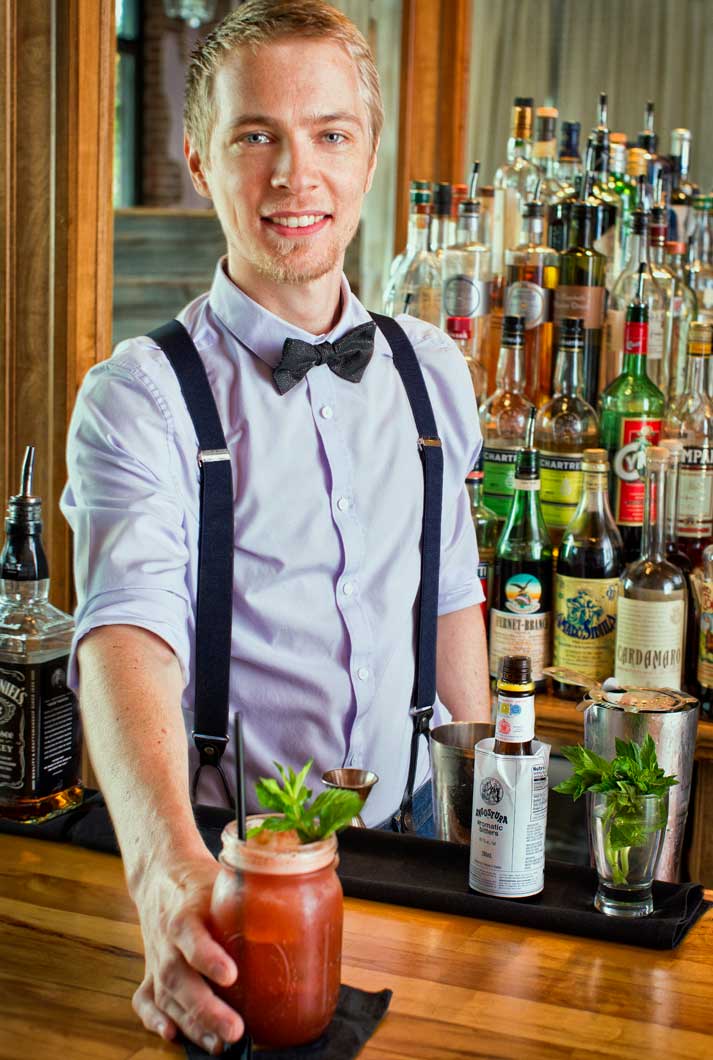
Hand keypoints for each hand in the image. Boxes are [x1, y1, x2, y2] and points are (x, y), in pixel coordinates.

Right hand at [131, 849, 243, 1054]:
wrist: (162, 877)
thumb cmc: (201, 884)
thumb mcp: (224, 882)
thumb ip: (252, 897)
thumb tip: (299, 911)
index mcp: (186, 913)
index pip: (192, 936)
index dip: (208, 957)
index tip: (231, 975)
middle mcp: (168, 940)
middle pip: (180, 978)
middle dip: (205, 1008)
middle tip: (234, 1030)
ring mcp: (157, 959)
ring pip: (167, 997)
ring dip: (191, 1024)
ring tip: (218, 1045)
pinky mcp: (151, 973)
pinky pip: (145, 1001)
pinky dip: (154, 1020)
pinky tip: (173, 1036)